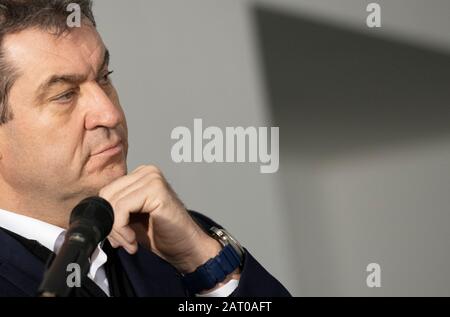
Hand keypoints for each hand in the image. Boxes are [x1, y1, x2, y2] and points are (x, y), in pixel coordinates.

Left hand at [98, 165, 221, 272]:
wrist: (186, 248)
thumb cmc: (161, 234)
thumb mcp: (131, 218)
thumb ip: (114, 209)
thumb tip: (92, 213)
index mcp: (141, 175)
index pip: (107, 191)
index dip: (107, 217)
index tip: (117, 237)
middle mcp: (147, 171)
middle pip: (107, 195)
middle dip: (110, 224)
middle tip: (123, 242)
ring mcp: (152, 178)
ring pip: (113, 203)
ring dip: (116, 230)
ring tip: (129, 243)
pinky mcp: (156, 190)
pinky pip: (122, 208)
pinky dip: (122, 229)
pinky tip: (133, 241)